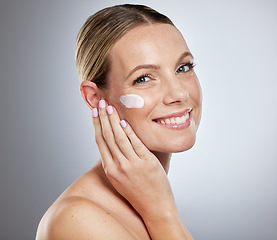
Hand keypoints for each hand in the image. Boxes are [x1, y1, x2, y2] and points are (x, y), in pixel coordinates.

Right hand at [92, 100, 175, 217]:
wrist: (155, 208)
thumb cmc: (139, 193)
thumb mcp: (122, 179)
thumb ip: (117, 162)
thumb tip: (115, 145)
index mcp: (111, 170)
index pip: (100, 143)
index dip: (96, 126)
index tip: (94, 113)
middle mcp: (118, 167)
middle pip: (107, 137)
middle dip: (102, 118)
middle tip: (100, 103)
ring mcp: (131, 165)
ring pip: (119, 138)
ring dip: (113, 120)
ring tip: (109, 107)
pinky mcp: (146, 163)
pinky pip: (135, 143)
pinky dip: (128, 130)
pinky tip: (124, 120)